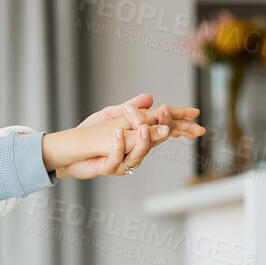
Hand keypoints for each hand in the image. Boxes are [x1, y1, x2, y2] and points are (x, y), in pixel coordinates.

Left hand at [45, 100, 204, 178]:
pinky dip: (118, 146)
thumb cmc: (91, 134)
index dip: (181, 120)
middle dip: (167, 128)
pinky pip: (116, 158)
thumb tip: (150, 97)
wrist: (69, 151)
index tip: (195, 113)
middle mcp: (135, 148)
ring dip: (143, 140)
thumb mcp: (111, 115)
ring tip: (144, 127)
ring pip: (140, 153)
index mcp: (139, 134)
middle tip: (170, 117)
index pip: (165, 125)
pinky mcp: (109, 167)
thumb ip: (130, 108)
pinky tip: (117, 134)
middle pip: (157, 140)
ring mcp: (124, 160)